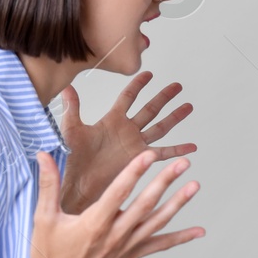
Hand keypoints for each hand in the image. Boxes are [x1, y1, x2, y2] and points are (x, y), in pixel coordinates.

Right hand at [27, 149, 203, 257]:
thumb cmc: (48, 255)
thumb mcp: (44, 218)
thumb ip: (48, 185)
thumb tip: (43, 155)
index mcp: (94, 224)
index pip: (118, 192)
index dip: (134, 172)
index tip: (148, 155)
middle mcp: (114, 235)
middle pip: (145, 204)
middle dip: (165, 182)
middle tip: (183, 164)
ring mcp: (126, 247)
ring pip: (157, 222)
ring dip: (178, 203)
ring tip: (195, 186)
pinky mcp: (131, 256)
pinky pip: (160, 245)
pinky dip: (180, 238)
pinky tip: (199, 231)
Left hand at [57, 75, 194, 215]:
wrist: (77, 183)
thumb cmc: (72, 158)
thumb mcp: (71, 128)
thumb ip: (73, 107)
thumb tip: (66, 87)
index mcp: (112, 121)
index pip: (128, 97)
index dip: (138, 85)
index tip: (148, 74)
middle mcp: (127, 131)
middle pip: (150, 109)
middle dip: (164, 97)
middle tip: (177, 86)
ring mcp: (136, 145)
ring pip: (160, 127)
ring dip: (174, 117)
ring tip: (188, 106)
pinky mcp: (141, 159)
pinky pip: (163, 153)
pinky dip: (178, 150)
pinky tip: (191, 147)